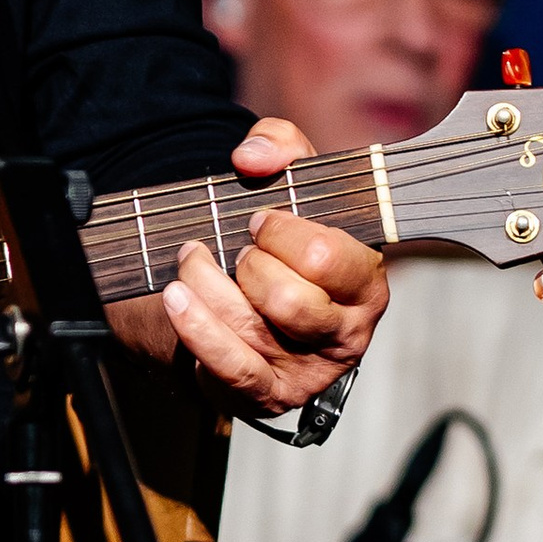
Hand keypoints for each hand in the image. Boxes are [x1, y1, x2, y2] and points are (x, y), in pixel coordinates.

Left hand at [148, 116, 387, 416]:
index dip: (282, 232)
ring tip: (191, 262)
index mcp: (366, 281)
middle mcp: (349, 332)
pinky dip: (196, 328)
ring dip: (206, 285)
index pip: (328, 256)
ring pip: (251, 327)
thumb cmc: (282, 243)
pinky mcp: (271, 395)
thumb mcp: (291, 182)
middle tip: (236, 251)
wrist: (249, 302)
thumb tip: (252, 157)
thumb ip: (280, 146)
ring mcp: (311, 370)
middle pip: (288, 298)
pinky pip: (231, 366)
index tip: (259, 221)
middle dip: (248, 264)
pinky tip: (176, 298)